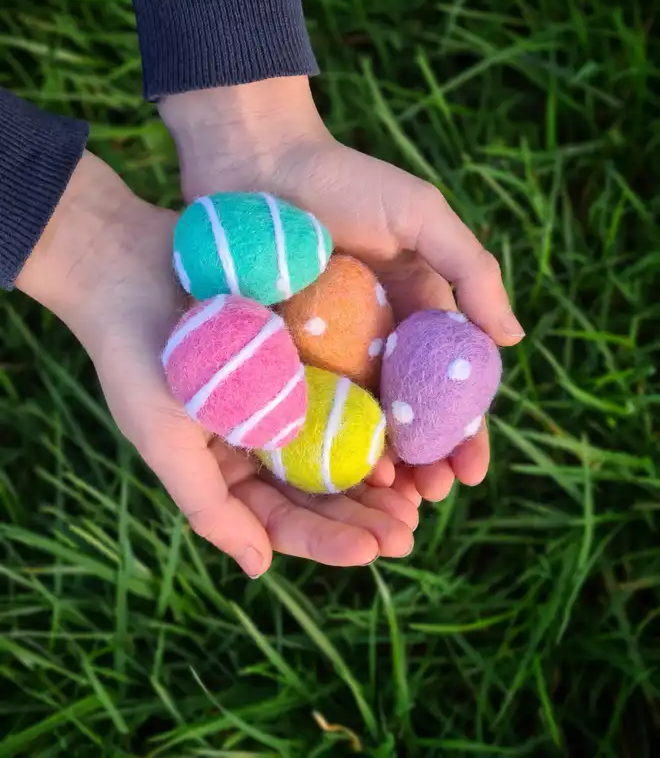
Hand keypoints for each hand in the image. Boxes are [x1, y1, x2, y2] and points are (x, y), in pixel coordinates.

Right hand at [17, 151, 417, 575]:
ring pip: (340, 445)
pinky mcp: (303, 352)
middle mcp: (261, 439)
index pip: (283, 518)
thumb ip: (208, 505)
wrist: (126, 264)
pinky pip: (345, 387)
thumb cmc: (136, 356)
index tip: (373, 551)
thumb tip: (259, 567)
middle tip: (409, 531)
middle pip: (321, 489)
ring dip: (379, 472)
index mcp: (227, 467)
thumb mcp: (162, 437)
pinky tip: (405, 425)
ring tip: (420, 490)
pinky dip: (374, 410)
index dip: (328, 539)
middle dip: (364, 514)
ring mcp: (285, 395)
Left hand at [160, 77, 524, 502]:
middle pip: (401, 418)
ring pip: (352, 426)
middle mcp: (370, 340)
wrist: (252, 160)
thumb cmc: (341, 180)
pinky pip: (297, 408)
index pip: (447, 386)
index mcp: (412, 313)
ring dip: (371, 469)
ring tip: (383, 504)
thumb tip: (512, 339)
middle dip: (420, 465)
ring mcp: (320, 351)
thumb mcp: (419, 214)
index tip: (471, 472)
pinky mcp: (272, 352)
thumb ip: (470, 270)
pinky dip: (314, 445)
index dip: (464, 432)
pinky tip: (324, 479)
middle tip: (426, 504)